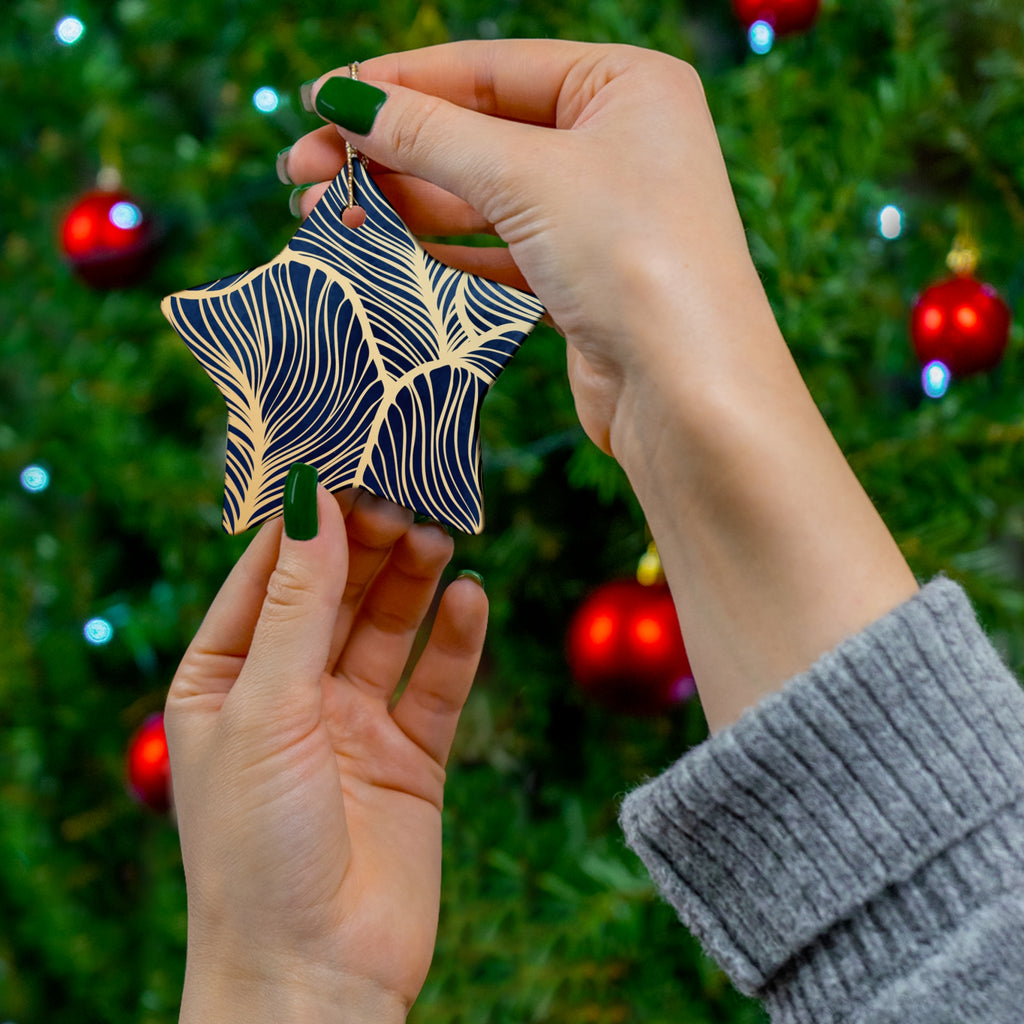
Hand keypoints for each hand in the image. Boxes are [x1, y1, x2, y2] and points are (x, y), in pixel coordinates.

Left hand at [165, 485, 486, 1022]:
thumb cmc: (256, 848)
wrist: (316, 977)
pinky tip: (472, 599)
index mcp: (225, 679)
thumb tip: (311, 501)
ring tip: (439, 535)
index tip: (344, 458)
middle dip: (367, 543)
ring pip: (389, 627)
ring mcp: (352, 723)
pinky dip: (456, 640)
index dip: (305, 518)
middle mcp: (289, 693)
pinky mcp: (411, 756)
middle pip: (335, 592)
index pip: (267, 574)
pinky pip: (437, 682)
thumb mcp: (265, 709)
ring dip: (413, 580)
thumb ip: (297, 605)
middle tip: (405, 494)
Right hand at [285, 42, 916, 729]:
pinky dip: (438, 250)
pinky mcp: (580, 279)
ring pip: (480, 197)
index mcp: (625, 85)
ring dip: (403, 204)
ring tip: (324, 215)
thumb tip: (344, 99)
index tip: (319, 102)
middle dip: (388, 152)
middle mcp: (616, 143)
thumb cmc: (635, 260)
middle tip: (302, 173)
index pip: (488, 68)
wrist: (690, 395)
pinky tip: (381, 251)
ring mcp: (599, 215)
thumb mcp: (526, 177)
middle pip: (477, 133)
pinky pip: (495, 250)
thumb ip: (430, 135)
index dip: (397, 84)